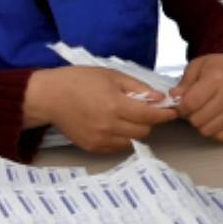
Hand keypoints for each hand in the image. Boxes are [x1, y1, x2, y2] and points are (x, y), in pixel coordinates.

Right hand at [23, 67, 177, 153]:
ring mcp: (100, 140)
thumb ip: (138, 88)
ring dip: (137, 131)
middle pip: (144, 131)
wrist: (50, 97)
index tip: (172, 111)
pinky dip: (123, 138)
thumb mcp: (112, 76)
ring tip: (130, 118)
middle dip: (150, 122)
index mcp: (115, 105)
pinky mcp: (92, 148)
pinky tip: (117, 126)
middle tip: (147, 111)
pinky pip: (117, 148)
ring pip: (132, 142)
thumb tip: (159, 99)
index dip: (164, 115)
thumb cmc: (80, 81)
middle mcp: (109, 126)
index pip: (149, 116)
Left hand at [169, 54, 222, 143]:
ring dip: (202, 124)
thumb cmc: (219, 68)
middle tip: (194, 108)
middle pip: (198, 120)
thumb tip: (173, 97)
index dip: (180, 107)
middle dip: (191, 116)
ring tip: (204, 113)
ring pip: (208, 131)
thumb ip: (184, 83)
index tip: (181, 105)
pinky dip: (215, 131)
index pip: (190, 103)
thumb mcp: (198, 66)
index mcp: (216, 78)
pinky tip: (215, 120)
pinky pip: (222, 136)